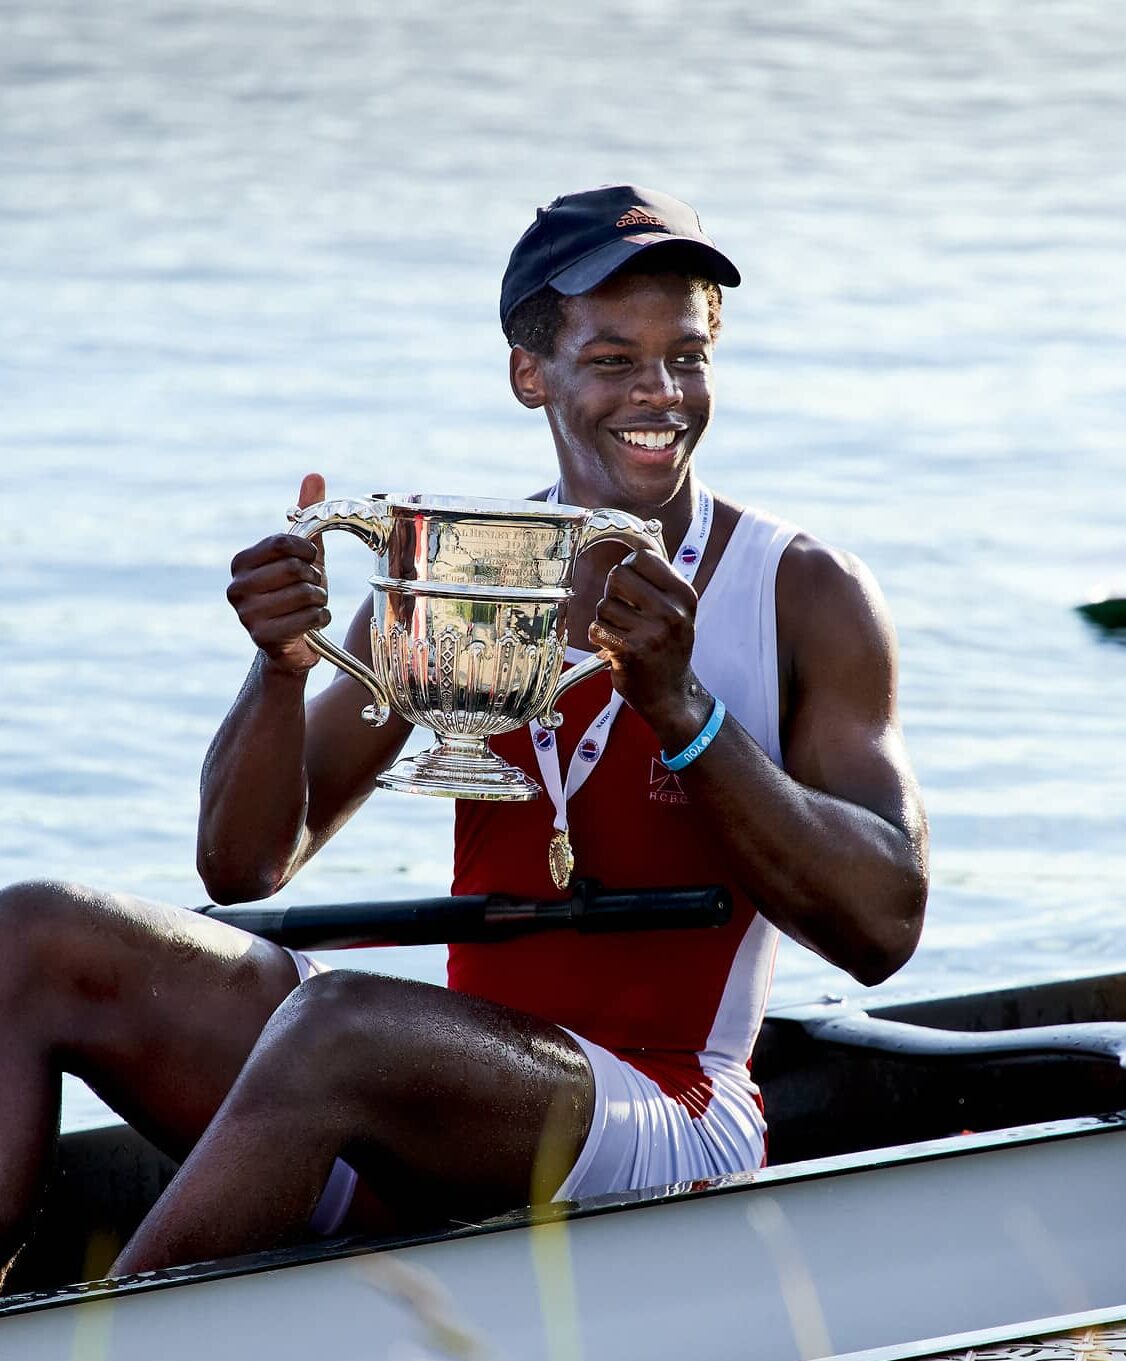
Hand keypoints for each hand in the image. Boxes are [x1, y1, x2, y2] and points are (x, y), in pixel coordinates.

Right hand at [226, 473, 329, 673]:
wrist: (293, 643)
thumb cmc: (296, 592)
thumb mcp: (303, 552)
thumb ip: (307, 514)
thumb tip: (314, 476)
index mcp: (241, 563)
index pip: (282, 543)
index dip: (308, 550)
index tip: (312, 559)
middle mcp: (236, 588)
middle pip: (295, 568)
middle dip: (315, 579)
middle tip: (311, 588)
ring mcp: (245, 615)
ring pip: (305, 593)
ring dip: (319, 599)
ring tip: (310, 605)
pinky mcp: (261, 638)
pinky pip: (309, 618)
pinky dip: (321, 619)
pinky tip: (311, 623)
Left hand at [587, 549, 703, 735]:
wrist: (671, 694)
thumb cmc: (668, 649)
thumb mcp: (677, 611)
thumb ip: (658, 581)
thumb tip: (634, 548)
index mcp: (684, 596)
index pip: (642, 558)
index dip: (629, 569)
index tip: (632, 588)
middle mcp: (671, 612)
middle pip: (617, 575)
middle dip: (613, 593)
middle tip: (624, 613)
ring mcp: (651, 633)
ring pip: (603, 605)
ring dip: (607, 620)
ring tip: (624, 634)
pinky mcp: (630, 651)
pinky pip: (596, 628)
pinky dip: (599, 637)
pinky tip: (615, 647)